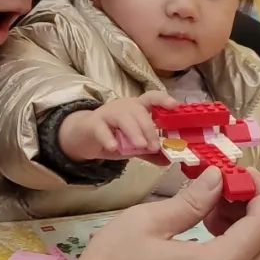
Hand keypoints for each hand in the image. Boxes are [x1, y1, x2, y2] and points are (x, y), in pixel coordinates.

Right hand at [57, 91, 176, 164]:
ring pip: (123, 118)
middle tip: (154, 146)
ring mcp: (108, 113)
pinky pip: (102, 129)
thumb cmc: (113, 136)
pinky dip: (108, 138)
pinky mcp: (93, 123)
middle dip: (149, 129)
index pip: (152, 98)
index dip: (163, 99)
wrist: (84, 137)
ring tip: (140, 146)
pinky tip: (113, 148)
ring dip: (133, 131)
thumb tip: (168, 161)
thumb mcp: (133, 145)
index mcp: (137, 108)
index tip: (175, 105)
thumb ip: (149, 152)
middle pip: (139, 111)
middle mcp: (124, 106)